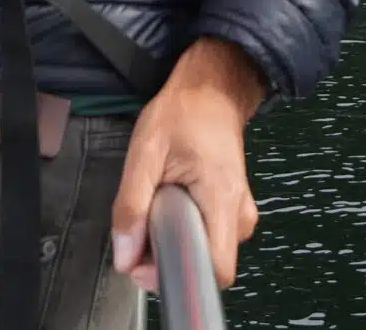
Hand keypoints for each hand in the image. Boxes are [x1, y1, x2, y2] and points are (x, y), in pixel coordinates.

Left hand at [110, 36, 266, 291]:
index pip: (216, 270)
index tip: (147, 263)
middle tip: (143, 229)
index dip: (178, 276)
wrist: (212, 89)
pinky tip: (170, 206)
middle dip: (170, 258)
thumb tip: (124, 257)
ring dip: (176, 242)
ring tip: (156, 209)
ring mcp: (240, 212)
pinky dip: (186, 231)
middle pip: (207, 265)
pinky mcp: (233, 209)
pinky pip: (210, 237)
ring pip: (207, 252)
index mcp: (222, 200)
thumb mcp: (145, 152)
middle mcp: (239, 214)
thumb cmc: (182, 114)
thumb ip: (131, 205)